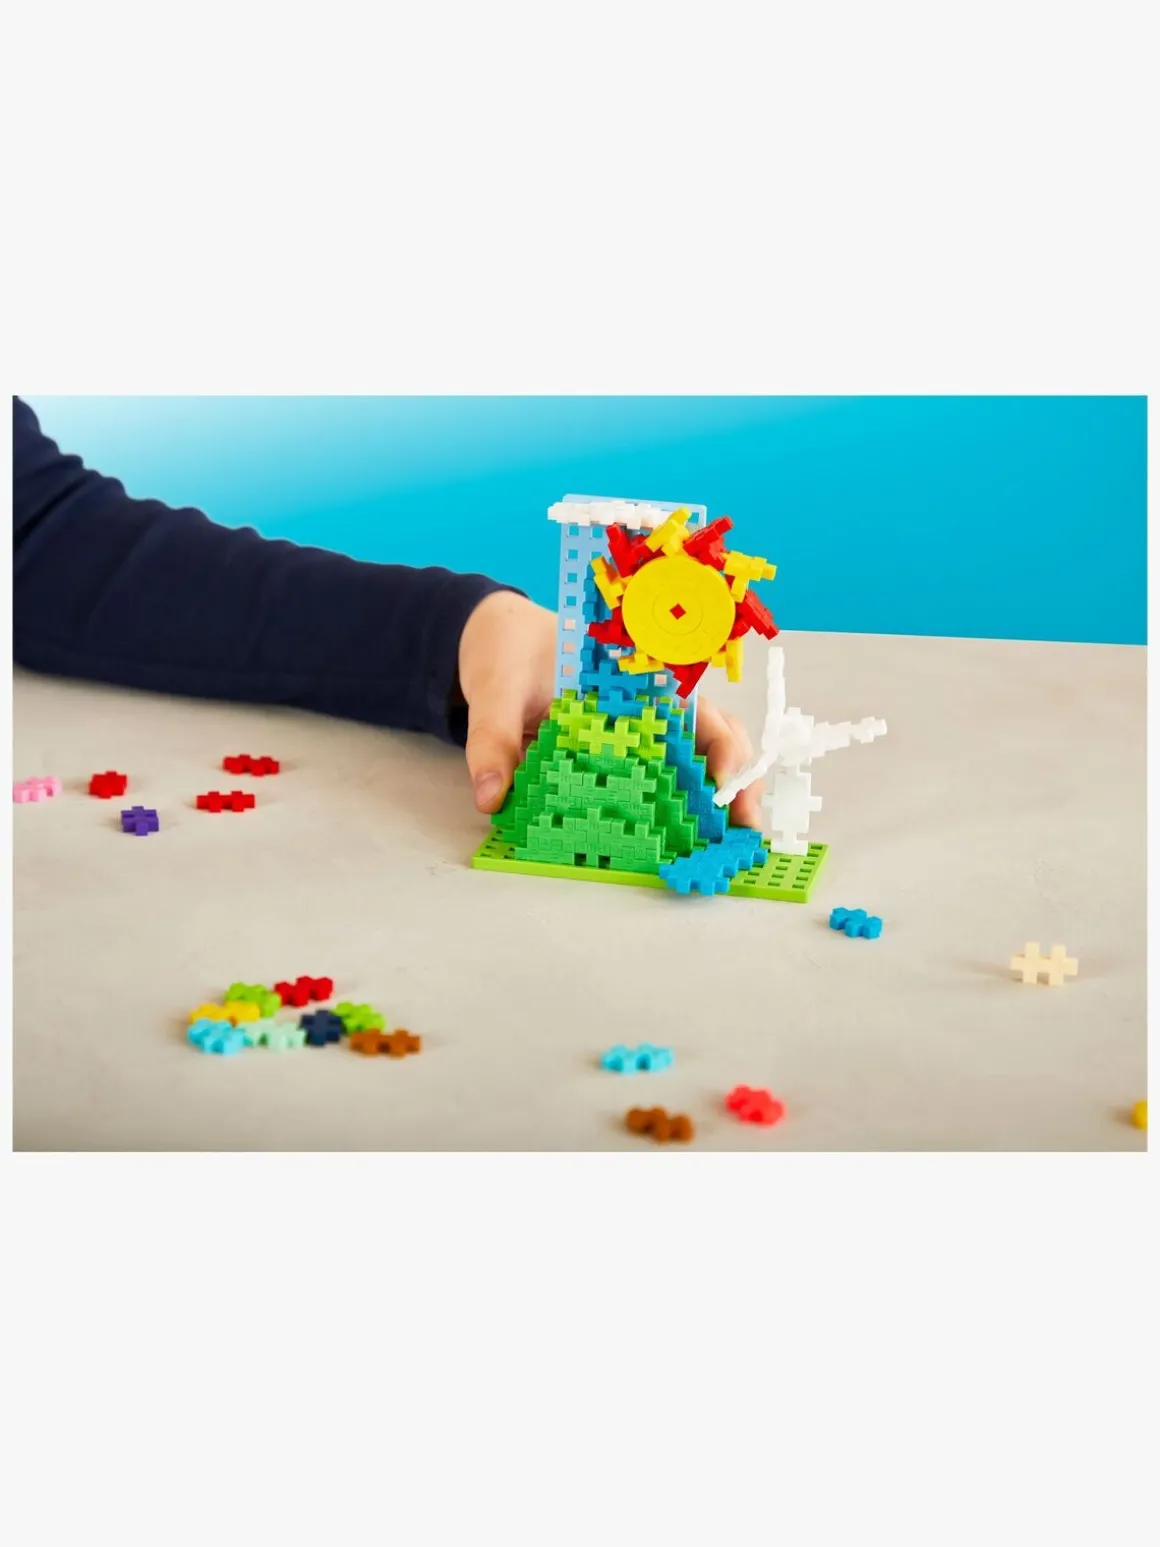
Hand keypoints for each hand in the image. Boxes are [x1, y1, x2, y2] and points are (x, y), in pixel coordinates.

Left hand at [458, 592, 763, 828]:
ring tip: (729, 838)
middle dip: (737, 777)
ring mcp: (637, 727)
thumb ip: (493, 739)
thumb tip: (492, 796)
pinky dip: (679, 804)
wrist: (496, 636)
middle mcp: (645, 701)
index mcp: (627, 676)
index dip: (718, 744)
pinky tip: (687, 836)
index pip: (691, 707)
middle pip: (713, 733)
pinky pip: (659, 775)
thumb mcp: (495, 688)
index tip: (722, 782)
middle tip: (744, 825)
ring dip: (719, 794)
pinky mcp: (620, 750)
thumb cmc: (509, 650)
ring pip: (698, 755)